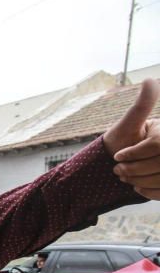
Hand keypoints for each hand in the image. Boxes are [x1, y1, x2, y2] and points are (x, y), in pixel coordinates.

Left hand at [105, 78, 159, 198]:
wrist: (117, 164)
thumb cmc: (120, 141)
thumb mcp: (128, 123)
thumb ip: (141, 106)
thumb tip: (150, 80)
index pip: (158, 145)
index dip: (135, 153)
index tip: (117, 156)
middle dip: (134, 169)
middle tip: (117, 170)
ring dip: (138, 181)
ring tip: (124, 178)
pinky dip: (147, 192)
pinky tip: (136, 187)